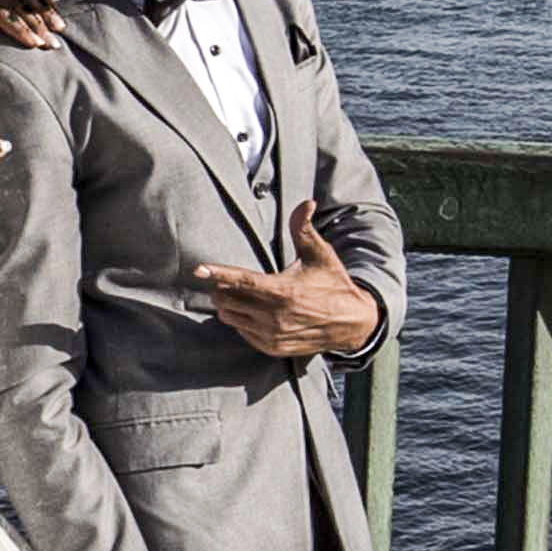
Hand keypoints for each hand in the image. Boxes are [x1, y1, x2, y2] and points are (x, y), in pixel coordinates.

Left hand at [191, 202, 384, 359]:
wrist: (353, 323)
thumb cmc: (334, 284)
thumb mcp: (321, 255)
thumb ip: (304, 229)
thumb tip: (306, 202)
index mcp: (283, 291)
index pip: (242, 281)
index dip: (218, 274)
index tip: (198, 269)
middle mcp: (275, 316)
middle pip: (228, 300)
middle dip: (222, 288)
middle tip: (226, 280)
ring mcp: (272, 335)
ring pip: (231, 318)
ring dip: (228, 305)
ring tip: (238, 294)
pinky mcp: (273, 347)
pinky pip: (242, 333)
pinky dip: (240, 322)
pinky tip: (251, 312)